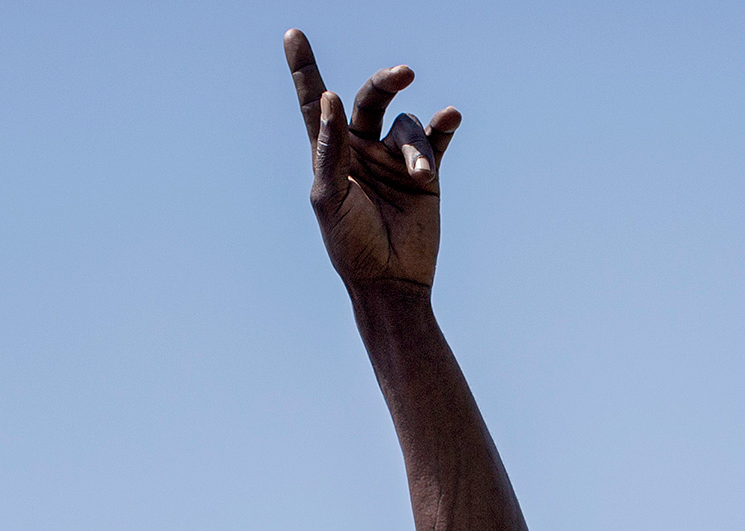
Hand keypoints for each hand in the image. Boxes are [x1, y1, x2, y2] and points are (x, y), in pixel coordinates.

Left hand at [285, 28, 458, 291]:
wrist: (391, 281)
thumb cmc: (350, 245)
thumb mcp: (329, 198)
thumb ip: (330, 149)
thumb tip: (333, 98)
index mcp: (331, 153)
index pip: (315, 103)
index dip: (304, 70)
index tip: (294, 35)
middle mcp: (362, 149)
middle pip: (370, 99)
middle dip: (385, 82)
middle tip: (403, 73)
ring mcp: (395, 159)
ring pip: (407, 126)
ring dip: (416, 149)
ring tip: (421, 176)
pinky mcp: (426, 174)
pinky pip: (436, 139)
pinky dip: (444, 126)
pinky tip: (450, 117)